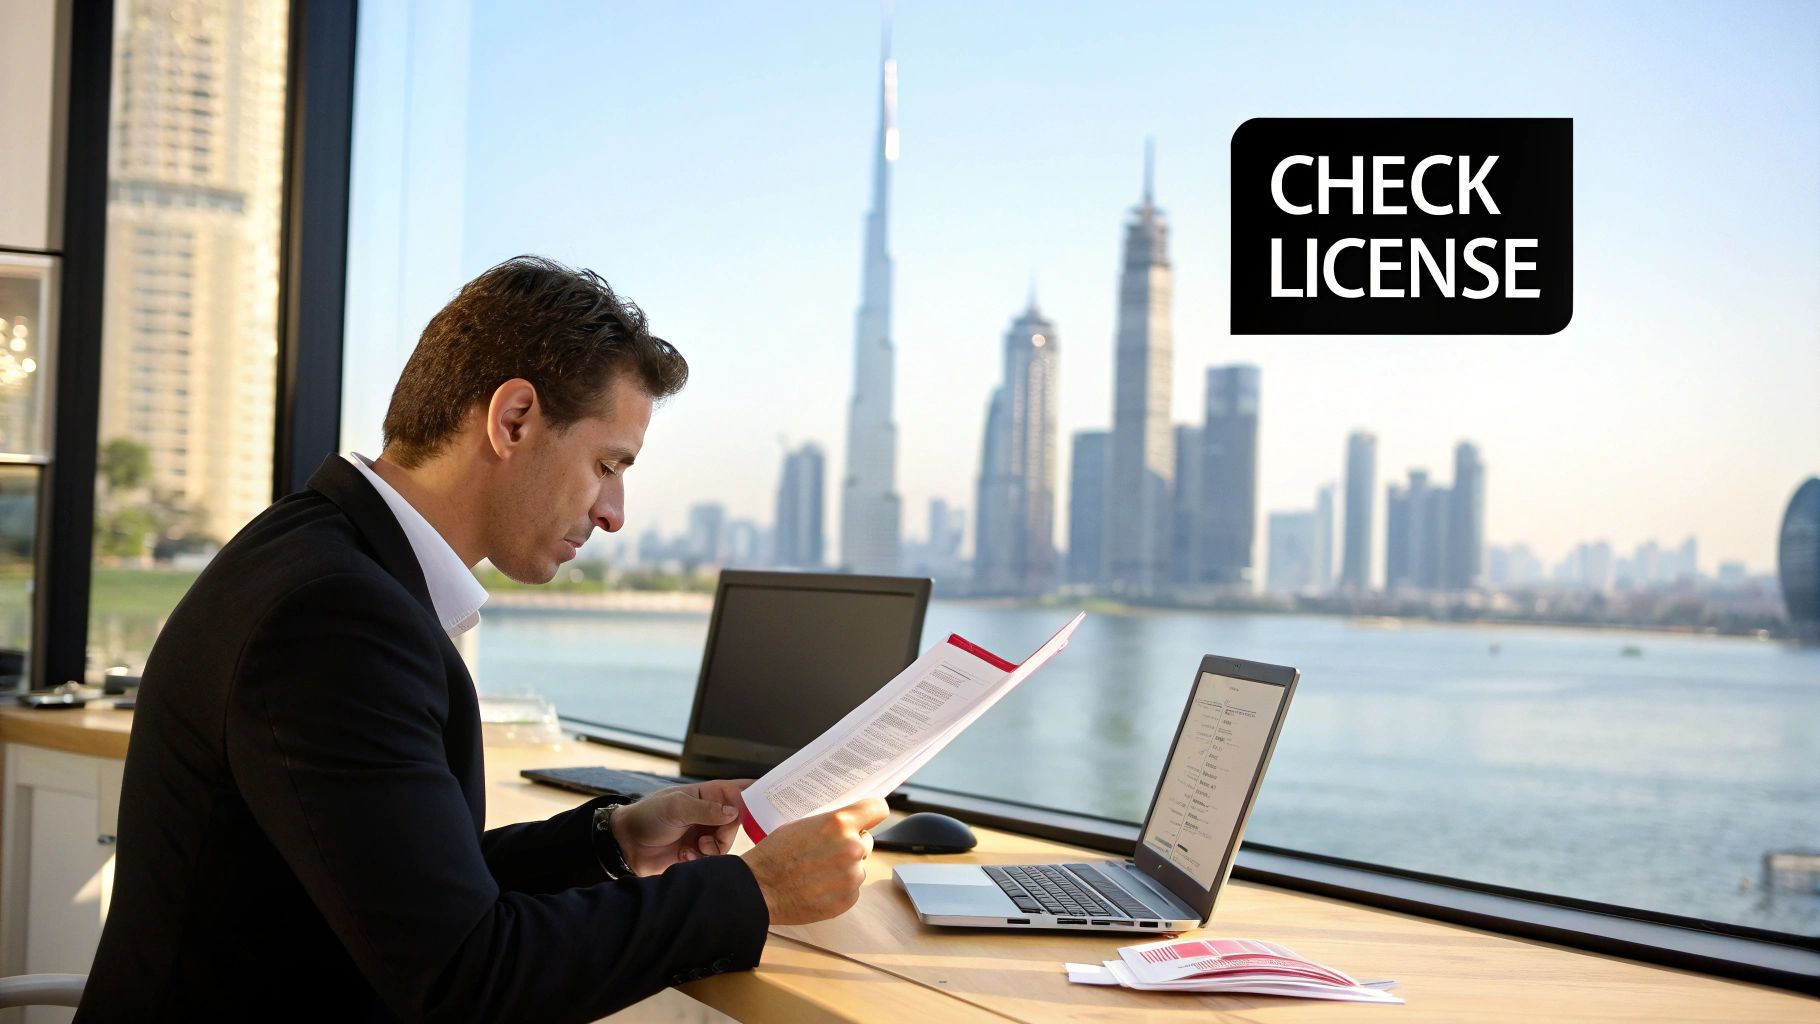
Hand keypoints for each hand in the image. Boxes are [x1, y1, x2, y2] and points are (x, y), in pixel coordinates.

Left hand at [610, 779, 751, 875]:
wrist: (626, 844)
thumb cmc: (648, 816)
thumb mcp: (676, 807)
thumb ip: (706, 810)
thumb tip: (733, 812)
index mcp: (709, 794)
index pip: (741, 791)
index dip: (756, 797)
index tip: (769, 806)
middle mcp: (711, 813)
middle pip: (738, 824)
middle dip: (726, 834)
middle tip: (708, 839)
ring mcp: (706, 833)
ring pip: (727, 844)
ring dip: (712, 850)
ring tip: (692, 849)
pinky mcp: (699, 853)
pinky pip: (714, 859)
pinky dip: (701, 860)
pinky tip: (685, 856)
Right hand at [740, 798, 888, 924]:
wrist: (759, 888)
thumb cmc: (775, 853)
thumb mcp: (803, 824)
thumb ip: (831, 823)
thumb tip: (849, 822)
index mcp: (840, 824)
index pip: (878, 809)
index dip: (872, 812)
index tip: (869, 816)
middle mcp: (851, 848)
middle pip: (866, 840)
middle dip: (851, 843)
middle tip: (827, 849)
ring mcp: (852, 876)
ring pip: (857, 866)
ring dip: (844, 867)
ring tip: (816, 871)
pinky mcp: (848, 899)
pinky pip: (851, 888)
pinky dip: (839, 887)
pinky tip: (817, 886)